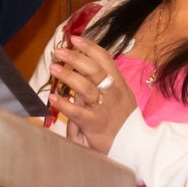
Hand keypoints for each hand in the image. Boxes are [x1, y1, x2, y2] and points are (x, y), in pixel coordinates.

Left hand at [46, 35, 135, 154]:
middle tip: (60, 51)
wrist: (135, 147)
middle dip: (76, 58)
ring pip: (85, 88)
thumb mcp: (119, 98)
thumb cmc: (123, 121)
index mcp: (118, 84)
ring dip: (68, 76)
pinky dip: (63, 104)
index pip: (105, 60)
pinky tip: (52, 97)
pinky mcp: (94, 125)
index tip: (74, 39)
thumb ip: (101, 87)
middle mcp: (112, 93)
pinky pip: (77, 112)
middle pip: (94, 70)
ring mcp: (103, 109)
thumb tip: (79, 77)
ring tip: (53, 68)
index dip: (89, 47)